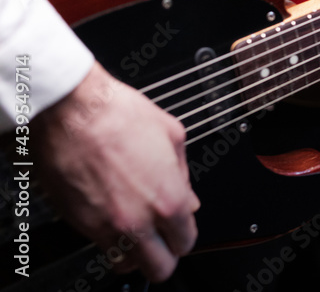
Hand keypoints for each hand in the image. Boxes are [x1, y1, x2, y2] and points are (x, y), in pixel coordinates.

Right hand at [34, 63, 198, 281]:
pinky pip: (102, 249)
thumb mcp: (172, 134)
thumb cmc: (118, 114)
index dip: (185, 234)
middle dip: (166, 255)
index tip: (180, 228)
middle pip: (160, 267)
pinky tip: (115, 221)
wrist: (72, 111)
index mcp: (169, 198)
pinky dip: (111, 243)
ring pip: (129, 265)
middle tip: (163, 238)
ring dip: (138, 254)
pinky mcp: (80, 223)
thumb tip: (188, 198)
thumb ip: (184, 173)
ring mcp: (107, 226)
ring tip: (139, 233)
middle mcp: (139, 220)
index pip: (186, 240)